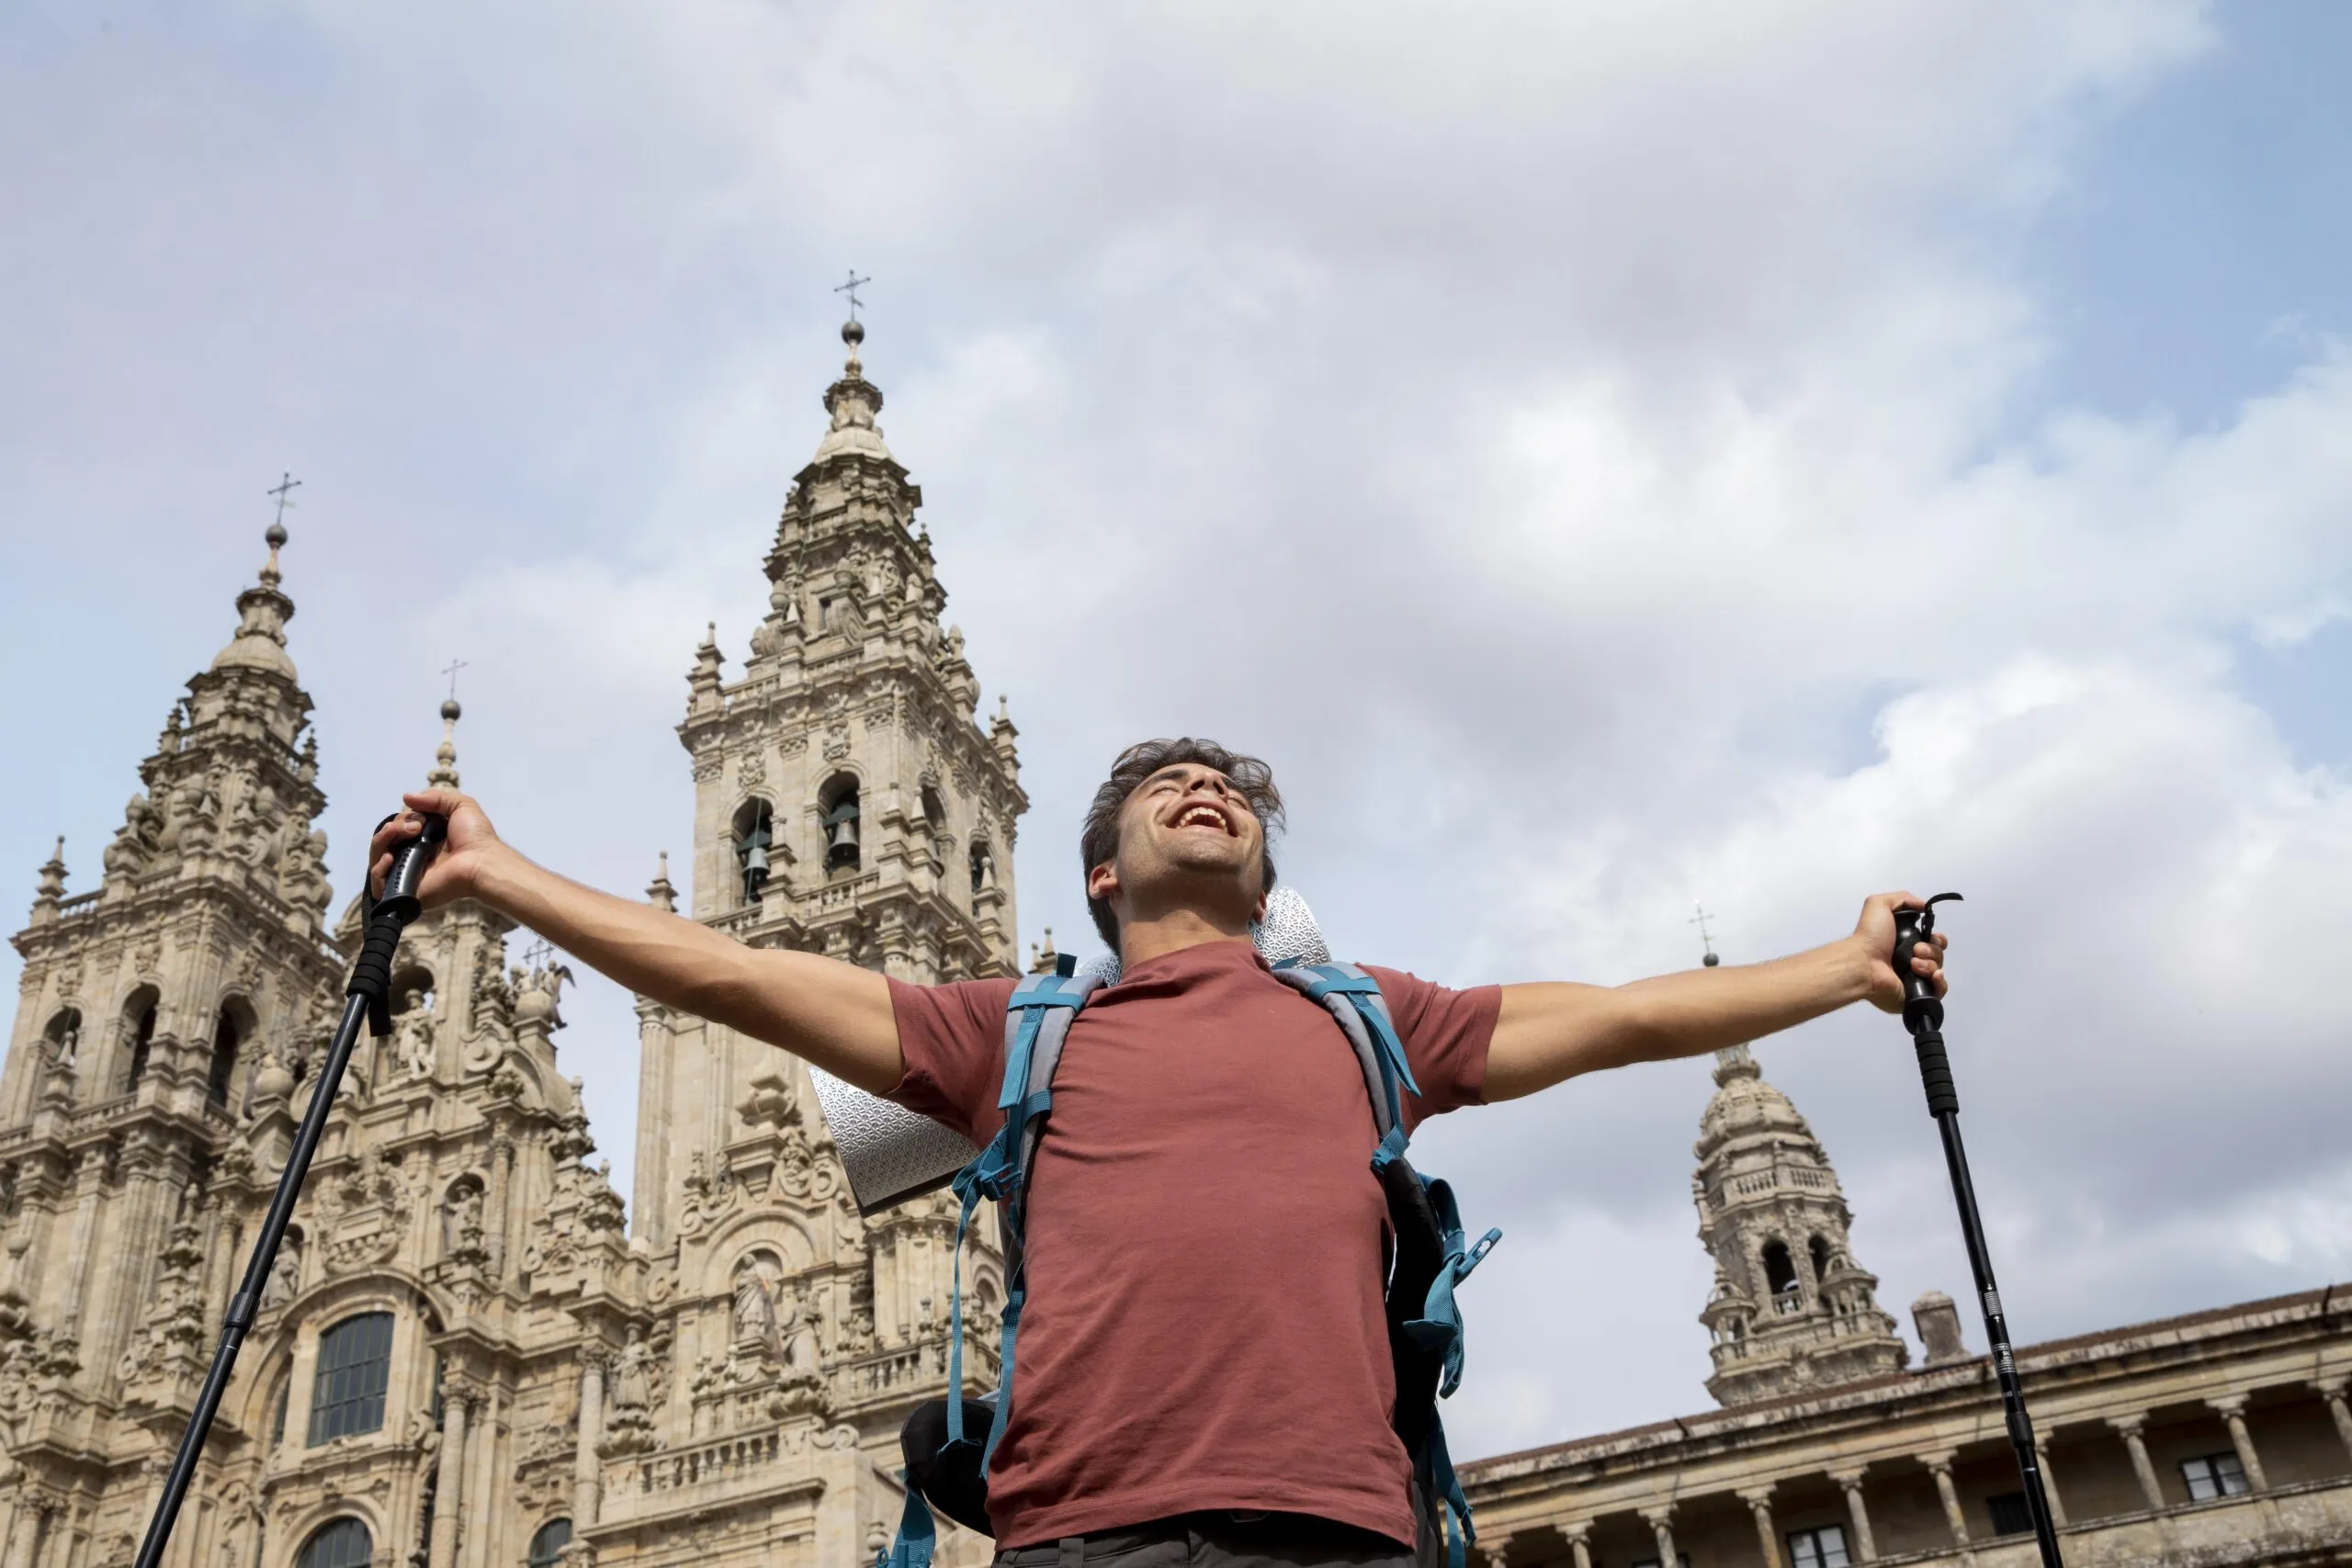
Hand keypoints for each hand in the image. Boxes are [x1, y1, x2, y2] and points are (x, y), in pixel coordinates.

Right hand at [369, 789, 504, 910]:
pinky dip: (377, 869)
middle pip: (385, 841)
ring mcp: (407, 874)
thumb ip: (435, 798)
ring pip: (377, 858)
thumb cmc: (475, 836)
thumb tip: (405, 797)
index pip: (398, 829)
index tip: (420, 820)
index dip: (401, 820)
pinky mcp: (405, 891)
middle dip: (393, 827)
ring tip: (400, 834)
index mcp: (424, 840)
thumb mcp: (460, 806)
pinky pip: (378, 884)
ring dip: (381, 840)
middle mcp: (413, 856)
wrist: (481, 861)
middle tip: (415, 828)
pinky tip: (389, 858)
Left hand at [1852, 892, 1948, 1012]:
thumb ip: (1903, 899)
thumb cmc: (1870, 936)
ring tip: (1913, 964)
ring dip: (1929, 964)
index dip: (1937, 939)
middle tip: (1916, 950)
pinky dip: (1939, 983)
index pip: (1933, 942)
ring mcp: (1914, 980)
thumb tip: (1925, 907)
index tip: (1931, 937)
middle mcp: (1912, 962)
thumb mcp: (1880, 905)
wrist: (1862, 964)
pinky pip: (1939, 991)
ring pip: (1938, 970)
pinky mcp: (1916, 996)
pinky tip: (1931, 976)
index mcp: (1906, 944)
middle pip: (1938, 955)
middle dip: (1932, 950)